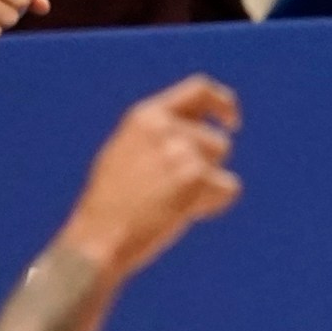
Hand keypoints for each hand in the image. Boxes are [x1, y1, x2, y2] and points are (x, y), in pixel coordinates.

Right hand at [54, 75, 242, 277]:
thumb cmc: (109, 207)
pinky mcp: (196, 176)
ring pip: (221, 162)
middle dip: (207, 167)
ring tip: (171, 203)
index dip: (223, 103)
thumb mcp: (124, 154)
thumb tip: (192, 129)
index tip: (233, 122)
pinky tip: (183, 214)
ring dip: (207, 185)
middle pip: (216, 139)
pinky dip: (214, 205)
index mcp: (145, 116)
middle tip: (173, 194)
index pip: (198, 90)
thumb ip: (157, 136)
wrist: (98, 240)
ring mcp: (181, 149)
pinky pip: (229, 188)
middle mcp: (164, 126)